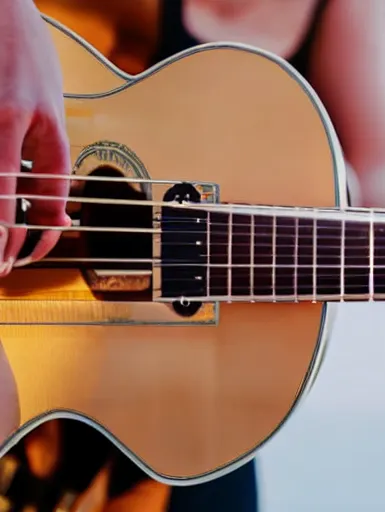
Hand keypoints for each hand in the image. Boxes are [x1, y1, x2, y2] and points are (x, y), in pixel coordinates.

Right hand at [0, 0, 70, 275]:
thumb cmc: (24, 48)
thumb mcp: (52, 100)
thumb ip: (51, 150)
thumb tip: (56, 204)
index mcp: (39, 120)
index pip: (47, 190)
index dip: (43, 228)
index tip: (34, 250)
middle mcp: (7, 121)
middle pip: (3, 198)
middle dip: (4, 241)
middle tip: (2, 269)